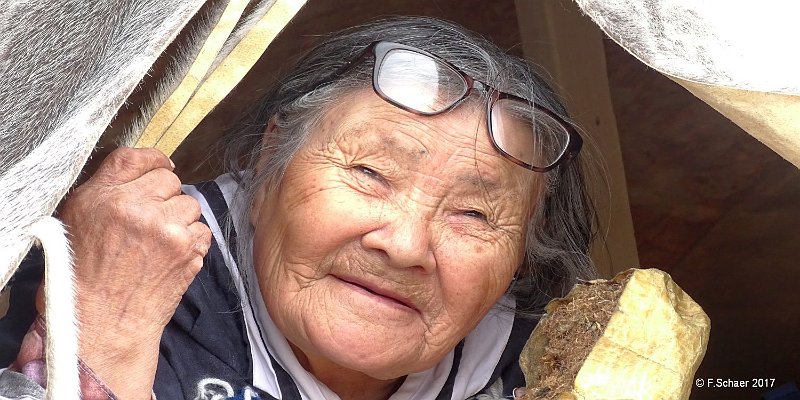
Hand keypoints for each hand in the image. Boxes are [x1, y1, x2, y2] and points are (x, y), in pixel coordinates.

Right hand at [45, 148, 211, 398]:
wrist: (102, 324)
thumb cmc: (83, 276)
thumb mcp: (77, 220)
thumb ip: (106, 188)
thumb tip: (143, 166)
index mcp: (102, 195)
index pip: (137, 157)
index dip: (152, 162)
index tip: (157, 169)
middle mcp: (135, 206)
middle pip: (170, 179)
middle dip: (164, 197)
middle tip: (151, 221)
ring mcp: (165, 227)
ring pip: (189, 204)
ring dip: (179, 220)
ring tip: (158, 244)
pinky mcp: (187, 248)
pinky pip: (202, 230)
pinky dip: (192, 242)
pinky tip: (171, 257)